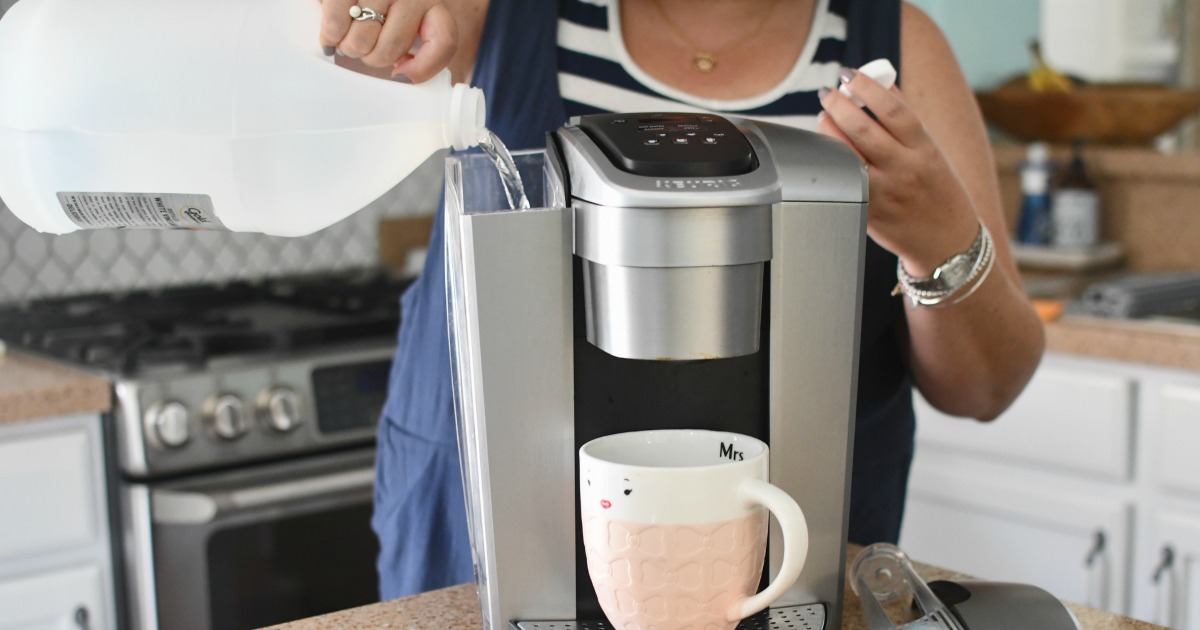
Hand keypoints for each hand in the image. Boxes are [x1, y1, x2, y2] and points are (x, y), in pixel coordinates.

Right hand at [320, 0, 457, 82]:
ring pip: (362, 40)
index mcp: (433, 6)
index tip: (400, 76)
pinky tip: (330, 35)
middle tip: (364, 49)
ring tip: (346, 37)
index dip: (423, 68)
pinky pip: (336, 22)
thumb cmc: (383, 6)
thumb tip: (402, 77)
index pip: (443, 42)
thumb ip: (414, 47)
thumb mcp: (407, 21)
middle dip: (372, 57)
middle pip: (391, 48)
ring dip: (349, 47)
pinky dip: (330, 35)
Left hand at [816, 69, 978, 276]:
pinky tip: (827, 149)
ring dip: (830, 131)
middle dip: (839, 106)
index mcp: (924, 150)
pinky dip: (832, 161)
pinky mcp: (868, 212)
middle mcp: (905, 170)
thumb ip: (907, 121)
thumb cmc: (938, 191)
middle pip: (864, 131)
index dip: (868, 87)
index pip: (894, 110)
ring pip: (848, 156)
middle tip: (827, 93)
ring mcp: (885, 193)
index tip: (850, 74)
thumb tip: (883, 83)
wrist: (947, 242)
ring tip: (824, 116)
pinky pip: (844, 180)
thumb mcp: (931, 152)